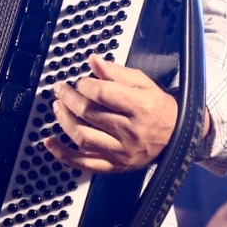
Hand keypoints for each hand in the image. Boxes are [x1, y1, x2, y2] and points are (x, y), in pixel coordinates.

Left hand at [45, 56, 182, 172]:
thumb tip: (93, 60)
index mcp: (141, 108)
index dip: (85, 85)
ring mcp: (121, 152)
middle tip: (61, 89)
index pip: (102, 94)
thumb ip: (116, 72)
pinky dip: (63, 154)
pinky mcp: (115, 166)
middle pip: (89, 114)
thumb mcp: (143, 83)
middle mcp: (131, 132)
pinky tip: (50, 142)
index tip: (81, 81)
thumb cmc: (158, 107)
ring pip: (83, 137)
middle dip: (69, 98)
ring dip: (64, 120)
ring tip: (58, 106)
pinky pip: (84, 163)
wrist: (177, 136)